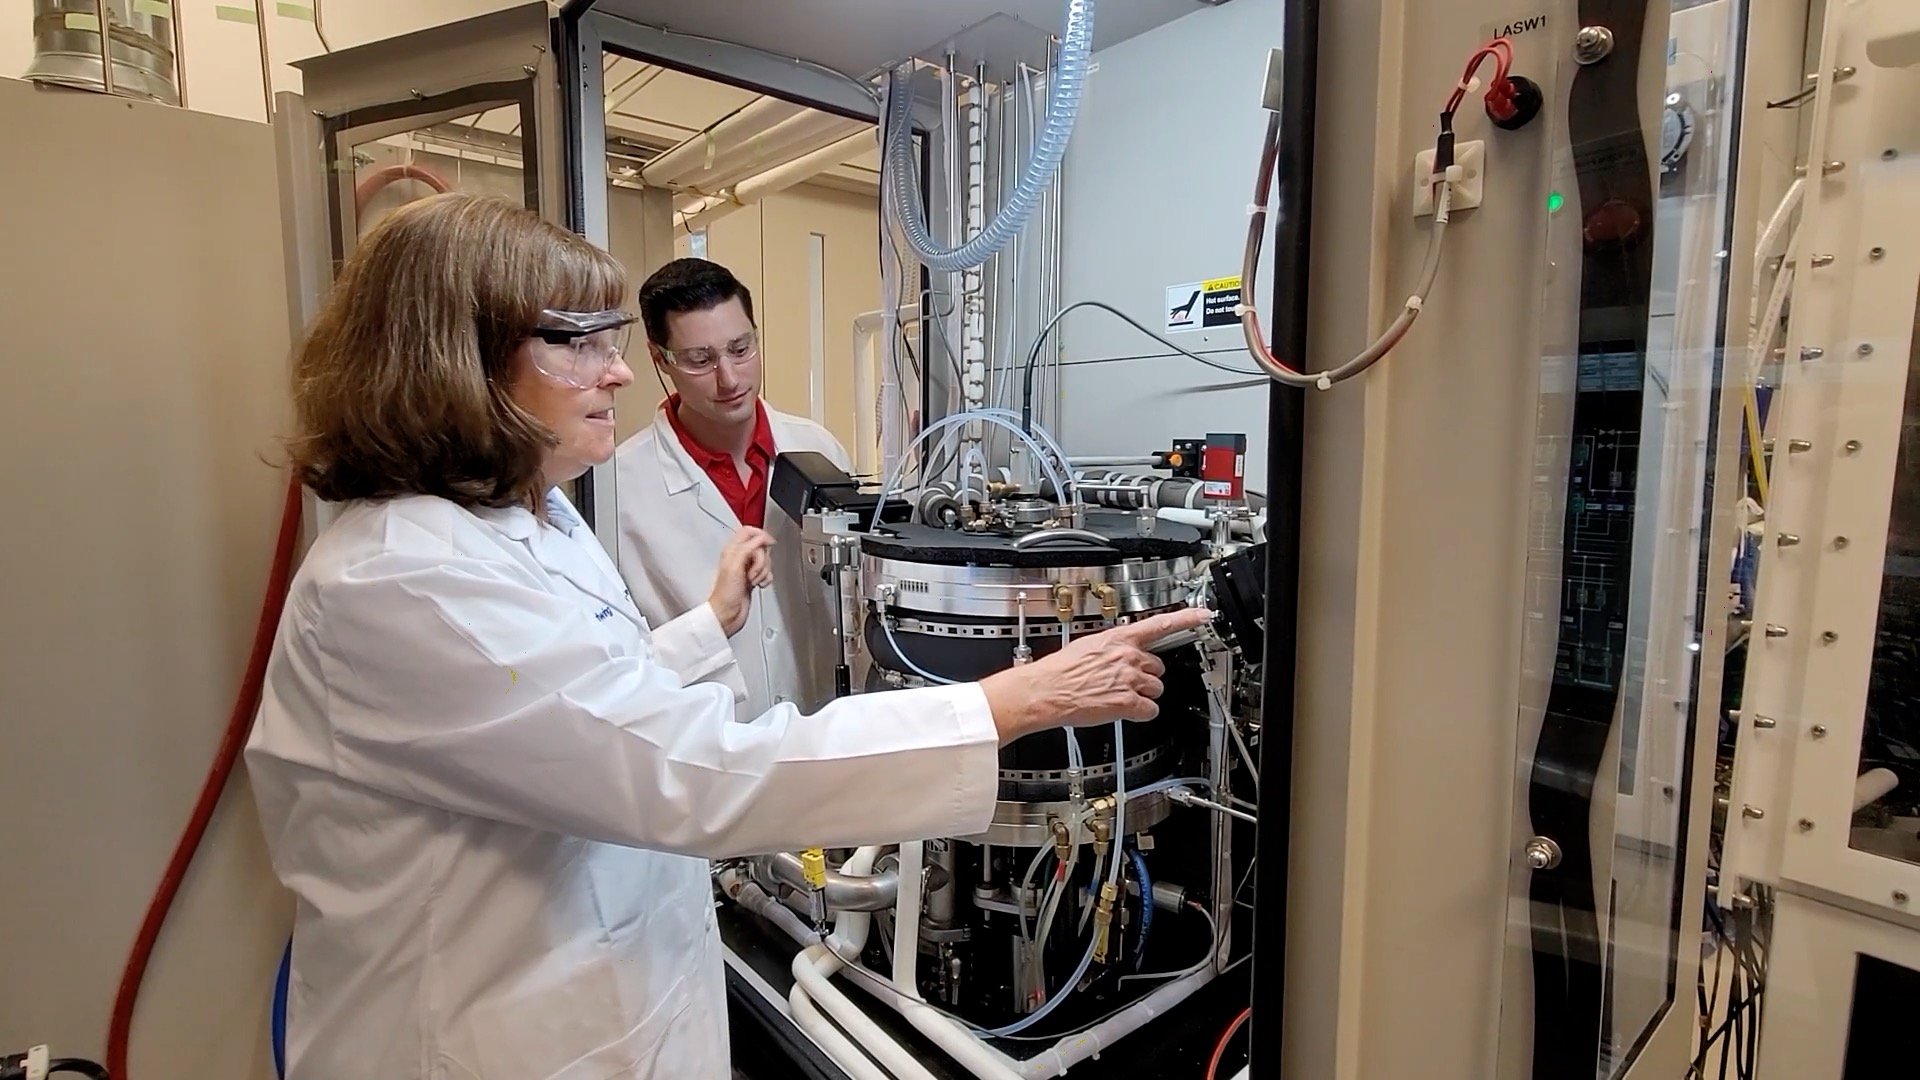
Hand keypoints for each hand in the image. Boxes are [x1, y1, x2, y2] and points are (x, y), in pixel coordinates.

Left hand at [708, 527, 774, 635]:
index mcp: (732, 550)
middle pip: (761, 547)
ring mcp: (747, 568)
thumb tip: (762, 538)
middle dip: (762, 559)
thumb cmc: (725, 594)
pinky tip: (759, 584)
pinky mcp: (753, 579)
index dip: (761, 535)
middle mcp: (739, 557)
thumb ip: (749, 548)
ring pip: (765, 560)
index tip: (768, 544)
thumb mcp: (735, 565)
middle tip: (753, 570)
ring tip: (753, 580)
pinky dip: (766, 579)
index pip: (749, 532)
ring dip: (763, 571)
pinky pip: (767, 573)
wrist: (727, 613)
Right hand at [978, 607, 1214, 744]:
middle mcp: (1127, 656)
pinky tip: (1125, 711)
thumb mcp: (1086, 646)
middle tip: (1125, 681)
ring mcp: (1129, 679)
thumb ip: (1110, 647)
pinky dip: (1140, 713)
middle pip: (1158, 667)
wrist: (1045, 690)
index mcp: (1117, 638)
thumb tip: (1117, 650)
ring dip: (1144, 695)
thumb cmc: (1059, 671)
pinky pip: (1150, 710)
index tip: (1204, 614)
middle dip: (1146, 675)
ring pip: (1156, 689)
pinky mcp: (1127, 702)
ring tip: (1120, 696)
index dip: (1187, 618)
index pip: (1160, 624)